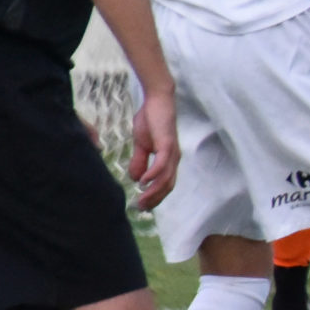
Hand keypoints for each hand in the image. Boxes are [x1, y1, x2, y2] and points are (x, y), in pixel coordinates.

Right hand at [129, 83, 179, 209]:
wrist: (157, 101)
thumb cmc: (150, 121)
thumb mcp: (142, 145)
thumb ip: (140, 161)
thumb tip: (135, 178)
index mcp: (168, 160)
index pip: (165, 184)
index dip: (155, 197)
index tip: (142, 206)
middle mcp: (173, 158)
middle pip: (167, 185)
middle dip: (154, 199)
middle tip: (140, 208)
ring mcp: (172, 152)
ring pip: (165, 178)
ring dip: (153, 191)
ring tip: (141, 200)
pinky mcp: (167, 144)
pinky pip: (162, 163)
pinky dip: (153, 174)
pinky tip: (143, 181)